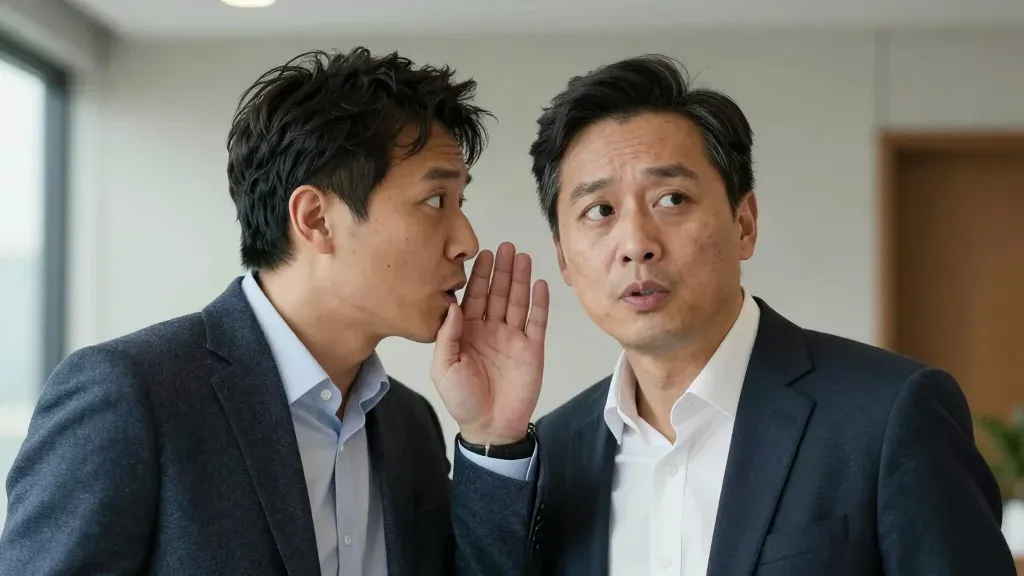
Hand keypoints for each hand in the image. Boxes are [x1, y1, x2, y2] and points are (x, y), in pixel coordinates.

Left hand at [431, 242, 549, 445]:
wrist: (490, 427)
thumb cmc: (462, 400)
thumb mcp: (444, 368)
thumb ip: (447, 336)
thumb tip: (453, 304)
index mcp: (468, 333)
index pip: (474, 297)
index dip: (480, 276)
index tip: (483, 254)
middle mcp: (491, 330)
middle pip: (498, 294)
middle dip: (502, 270)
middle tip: (506, 246)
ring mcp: (513, 339)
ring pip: (517, 302)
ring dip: (520, 280)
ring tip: (523, 256)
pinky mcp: (532, 350)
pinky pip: (537, 322)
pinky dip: (539, 303)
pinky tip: (540, 284)